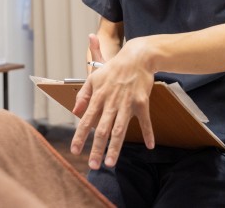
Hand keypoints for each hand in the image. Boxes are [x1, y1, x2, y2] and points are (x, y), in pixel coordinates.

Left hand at [70, 38, 155, 169]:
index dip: (79, 136)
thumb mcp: (93, 77)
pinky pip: (145, 121)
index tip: (74, 151)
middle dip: (97, 149)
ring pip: (120, 130)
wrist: (136, 58)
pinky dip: (148, 133)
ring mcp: (127, 104)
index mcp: (98, 97)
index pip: (86, 120)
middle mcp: (111, 103)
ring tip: (110, 163)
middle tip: (93, 166)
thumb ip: (83, 95)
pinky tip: (150, 146)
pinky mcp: (142, 102)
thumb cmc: (113, 68)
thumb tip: (74, 110)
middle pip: (102, 130)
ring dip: (115, 148)